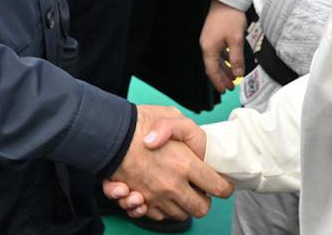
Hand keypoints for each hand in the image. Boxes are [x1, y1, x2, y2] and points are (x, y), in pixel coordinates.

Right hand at [107, 105, 231, 220]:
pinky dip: (160, 210)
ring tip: (178, 190)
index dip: (224, 186)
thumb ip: (185, 128)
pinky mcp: (141, 202)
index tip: (221, 183)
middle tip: (199, 189)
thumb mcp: (169, 115)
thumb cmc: (138, 123)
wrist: (107, 135)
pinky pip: (158, 216)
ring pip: (180, 215)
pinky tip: (159, 194)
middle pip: (201, 208)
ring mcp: (156, 196)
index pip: (218, 188)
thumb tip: (192, 147)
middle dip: (203, 201)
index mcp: (186, 165)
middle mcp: (173, 185)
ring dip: (182, 205)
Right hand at [200, 0, 245, 92]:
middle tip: (230, 87)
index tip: (225, 90)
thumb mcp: (236, 39)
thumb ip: (237, 58)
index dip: (218, 82)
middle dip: (222, 78)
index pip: (212, 71)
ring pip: (216, 59)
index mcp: (209, 48)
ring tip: (233, 77)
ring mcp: (209, 39)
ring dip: (224, 69)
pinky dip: (224, 59)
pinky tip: (231, 61)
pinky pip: (218, 51)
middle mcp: (206, 45)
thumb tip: (238, 74)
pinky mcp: (213, 34)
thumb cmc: (229, 17)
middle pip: (213, 66)